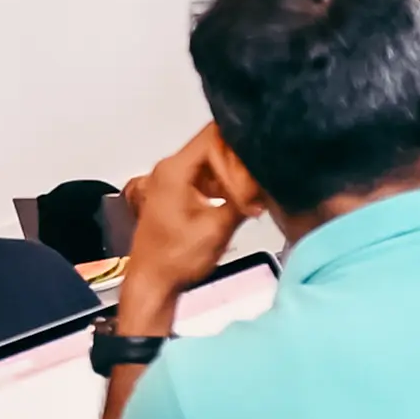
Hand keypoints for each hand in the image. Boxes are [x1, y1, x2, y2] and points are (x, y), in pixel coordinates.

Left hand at [115, 125, 249, 326]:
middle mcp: (170, 167)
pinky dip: (224, 184)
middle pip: (215, 144)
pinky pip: (206, 175)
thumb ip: (244, 199)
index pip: (215, 136)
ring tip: (250, 197)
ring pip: (212, 160)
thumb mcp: (218, 228)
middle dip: (239, 164)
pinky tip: (238, 203)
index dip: (239, 154)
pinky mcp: (177, 190)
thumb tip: (266, 183)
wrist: (153, 282)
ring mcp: (172, 178)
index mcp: (174, 169)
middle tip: (257, 186)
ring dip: (233, 175)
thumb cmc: (176, 259)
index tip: (252, 178)